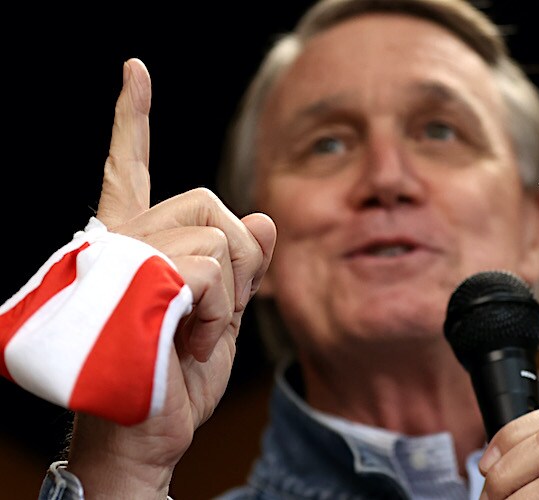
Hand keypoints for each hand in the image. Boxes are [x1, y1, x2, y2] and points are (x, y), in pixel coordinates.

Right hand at [66, 58, 275, 497]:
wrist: (150, 433)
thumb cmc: (177, 374)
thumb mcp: (223, 315)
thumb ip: (244, 265)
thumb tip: (266, 216)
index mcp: (137, 243)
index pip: (128, 169)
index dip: (130, 120)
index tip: (134, 72)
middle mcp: (122, 240)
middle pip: (211, 203)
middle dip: (237, 263)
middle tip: (208, 316)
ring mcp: (124, 260)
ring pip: (218, 237)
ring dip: (226, 297)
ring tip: (191, 334)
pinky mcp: (135, 284)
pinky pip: (208, 265)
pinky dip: (217, 311)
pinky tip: (186, 338)